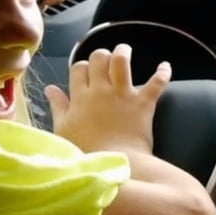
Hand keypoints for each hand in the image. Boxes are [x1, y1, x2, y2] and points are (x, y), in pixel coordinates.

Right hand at [45, 44, 171, 153]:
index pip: (78, 68)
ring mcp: (123, 95)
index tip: (84, 73)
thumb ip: (58, 106)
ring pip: (122, 61)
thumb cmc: (85, 152)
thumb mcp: (64, 130)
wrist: (114, 164)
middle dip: (101, 55)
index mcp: (81, 97)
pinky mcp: (143, 103)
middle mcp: (101, 90)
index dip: (81, 67)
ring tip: (124, 50)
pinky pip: (156, 82)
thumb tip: (51, 88)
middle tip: (105, 59)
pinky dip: (162, 73)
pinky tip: (165, 66)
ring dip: (123, 52)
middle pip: (99, 58)